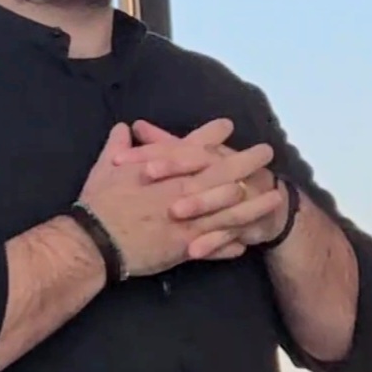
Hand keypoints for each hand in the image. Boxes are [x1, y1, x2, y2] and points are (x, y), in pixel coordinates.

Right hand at [77, 123, 257, 278]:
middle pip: (221, 173)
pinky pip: (215, 243)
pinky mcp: (186, 245)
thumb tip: (123, 128)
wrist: (95, 242)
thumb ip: (117, 146)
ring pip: (228, 209)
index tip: (227, 125)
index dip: (210, 135)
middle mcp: (181, 191)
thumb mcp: (104, 168)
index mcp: (162, 170)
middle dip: (246, 161)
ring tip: (275, 196)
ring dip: (253, 202)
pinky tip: (246, 242)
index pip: (191, 146)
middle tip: (266, 152)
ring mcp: (188, 218)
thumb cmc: (98, 204)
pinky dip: (231, 242)